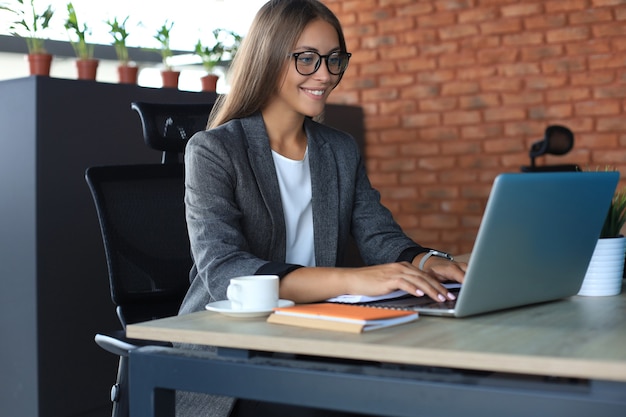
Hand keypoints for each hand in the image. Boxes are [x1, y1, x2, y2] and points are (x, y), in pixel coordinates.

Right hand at [345, 260, 465, 301]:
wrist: (353, 279)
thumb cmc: (371, 282)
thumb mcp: (391, 282)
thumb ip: (405, 284)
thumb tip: (419, 292)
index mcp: (404, 267)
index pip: (426, 275)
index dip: (439, 284)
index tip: (448, 292)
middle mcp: (402, 267)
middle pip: (425, 277)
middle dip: (440, 287)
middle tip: (450, 297)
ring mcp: (395, 272)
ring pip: (418, 280)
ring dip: (431, 290)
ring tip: (441, 298)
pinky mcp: (388, 279)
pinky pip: (404, 283)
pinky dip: (414, 289)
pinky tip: (421, 294)